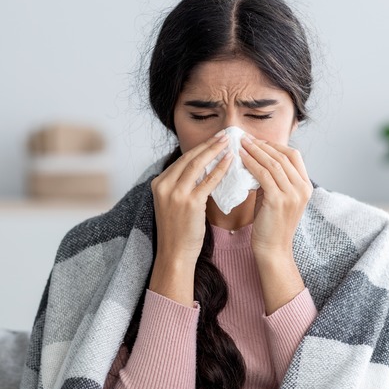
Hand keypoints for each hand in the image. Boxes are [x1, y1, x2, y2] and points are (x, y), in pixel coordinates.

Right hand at [148, 132, 232, 305]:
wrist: (175, 254)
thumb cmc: (178, 231)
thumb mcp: (173, 204)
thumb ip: (183, 186)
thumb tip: (203, 169)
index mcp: (158, 183)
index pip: (182, 160)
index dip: (200, 148)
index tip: (214, 139)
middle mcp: (164, 185)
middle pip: (189, 158)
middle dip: (208, 145)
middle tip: (224, 135)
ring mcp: (175, 194)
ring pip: (197, 165)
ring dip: (214, 151)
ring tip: (229, 142)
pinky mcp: (189, 203)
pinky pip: (207, 181)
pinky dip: (220, 169)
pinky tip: (230, 161)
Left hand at [239, 136, 312, 259]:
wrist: (273, 249)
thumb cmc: (271, 224)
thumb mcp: (276, 197)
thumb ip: (272, 180)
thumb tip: (256, 160)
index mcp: (305, 186)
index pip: (293, 156)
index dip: (275, 145)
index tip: (257, 141)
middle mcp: (303, 188)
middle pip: (284, 156)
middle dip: (263, 145)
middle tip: (246, 138)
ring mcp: (293, 194)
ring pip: (274, 163)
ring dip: (256, 151)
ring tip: (241, 143)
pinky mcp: (279, 200)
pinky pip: (264, 175)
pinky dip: (252, 163)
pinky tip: (241, 158)